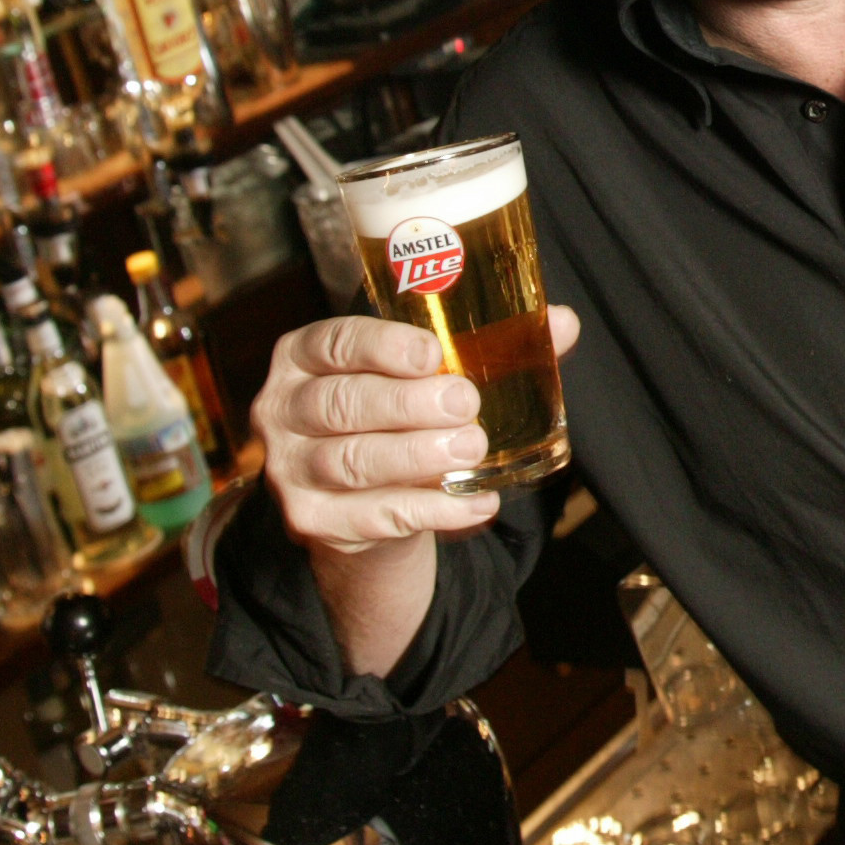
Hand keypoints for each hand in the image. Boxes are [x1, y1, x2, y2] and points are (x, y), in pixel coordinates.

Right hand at [249, 307, 580, 673]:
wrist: (360, 501)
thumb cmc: (394, 416)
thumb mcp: (423, 376)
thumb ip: (487, 347)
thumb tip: (561, 324)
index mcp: (304, 357)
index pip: (334, 343)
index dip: (380, 346)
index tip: (431, 353)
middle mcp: (283, 409)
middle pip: (341, 404)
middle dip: (406, 404)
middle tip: (465, 404)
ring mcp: (289, 469)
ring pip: (351, 462)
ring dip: (417, 457)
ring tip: (471, 450)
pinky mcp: (311, 520)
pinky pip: (373, 516)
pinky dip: (431, 510)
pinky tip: (476, 503)